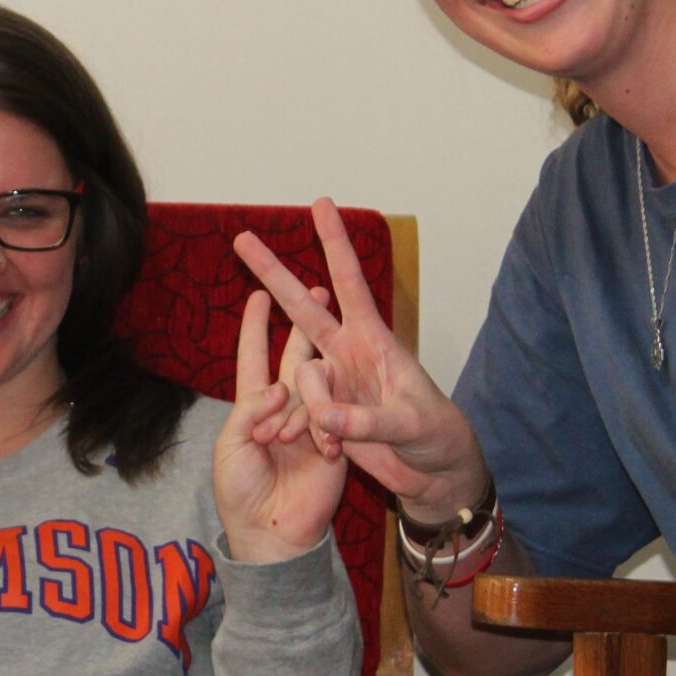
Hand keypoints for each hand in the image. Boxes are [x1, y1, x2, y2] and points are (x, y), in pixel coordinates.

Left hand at [212, 289, 348, 562]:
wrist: (269, 531)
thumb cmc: (240, 490)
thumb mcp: (231, 447)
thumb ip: (248, 411)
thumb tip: (276, 387)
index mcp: (252, 406)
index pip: (252, 357)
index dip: (254, 327)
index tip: (258, 295)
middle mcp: (283, 408)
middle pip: (294, 358)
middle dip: (301, 327)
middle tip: (316, 290)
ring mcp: (310, 423)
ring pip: (314, 388)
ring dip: (303, 402)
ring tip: (291, 434)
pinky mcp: (333, 443)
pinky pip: (331, 420)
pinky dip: (322, 430)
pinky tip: (320, 446)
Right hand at [233, 200, 486, 522]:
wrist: (431, 471)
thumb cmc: (434, 434)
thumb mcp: (408, 425)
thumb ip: (366, 420)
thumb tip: (323, 415)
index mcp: (373, 340)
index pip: (349, 282)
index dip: (335, 243)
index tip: (321, 204)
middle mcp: (347, 353)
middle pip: (302, 307)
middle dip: (273, 273)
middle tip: (242, 239)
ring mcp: (333, 381)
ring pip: (297, 374)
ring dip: (304, 407)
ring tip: (332, 441)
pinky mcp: (323, 411)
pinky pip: (299, 412)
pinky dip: (307, 430)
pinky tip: (328, 450)